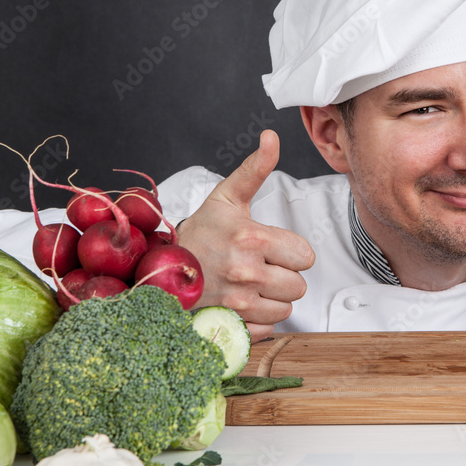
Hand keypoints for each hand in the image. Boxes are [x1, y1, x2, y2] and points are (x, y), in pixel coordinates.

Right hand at [178, 130, 314, 341]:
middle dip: (283, 275)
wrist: (159, 268)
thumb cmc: (200, 232)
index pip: (306, 256)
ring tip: (248, 284)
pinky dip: (257, 319)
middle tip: (258, 266)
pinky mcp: (229, 326)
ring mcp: (237, 303)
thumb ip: (255, 169)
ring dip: (272, 298)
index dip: (291, 252)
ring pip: (286, 308)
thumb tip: (271, 137)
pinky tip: (239, 302)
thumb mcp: (228, 197)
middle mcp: (246, 272)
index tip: (269, 247)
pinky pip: (267, 328)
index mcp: (252, 238)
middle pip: (299, 285)